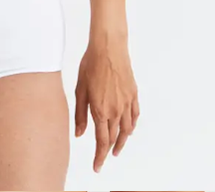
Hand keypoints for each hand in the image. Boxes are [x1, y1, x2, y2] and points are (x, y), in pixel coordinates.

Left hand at [74, 36, 139, 172]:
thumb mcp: (80, 89)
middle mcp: (116, 110)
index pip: (102, 141)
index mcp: (101, 110)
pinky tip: (129, 128)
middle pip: (114, 137)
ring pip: (127, 129)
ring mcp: (127, 102)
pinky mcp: (133, 94)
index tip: (97, 167)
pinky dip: (132, 125)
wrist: (109, 46)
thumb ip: (80, 114)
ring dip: (122, 141)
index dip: (99, 156)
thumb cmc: (91, 64)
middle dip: (108, 150)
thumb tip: (79, 134)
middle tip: (103, 158)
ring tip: (116, 148)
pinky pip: (135, 115)